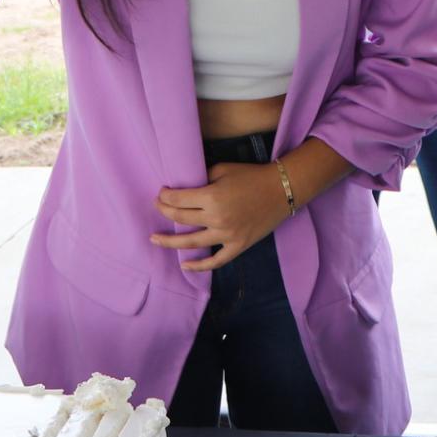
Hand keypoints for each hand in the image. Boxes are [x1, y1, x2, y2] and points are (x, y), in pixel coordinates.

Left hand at [149, 163, 293, 270]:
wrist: (281, 190)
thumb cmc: (251, 176)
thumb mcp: (222, 170)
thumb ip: (201, 179)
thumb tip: (183, 188)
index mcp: (211, 197)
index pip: (177, 200)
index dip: (165, 196)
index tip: (161, 194)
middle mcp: (216, 218)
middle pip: (180, 218)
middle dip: (164, 211)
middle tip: (157, 207)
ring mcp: (227, 235)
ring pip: (191, 242)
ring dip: (170, 241)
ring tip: (155, 240)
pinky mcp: (238, 246)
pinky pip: (216, 261)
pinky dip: (199, 266)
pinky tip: (184, 265)